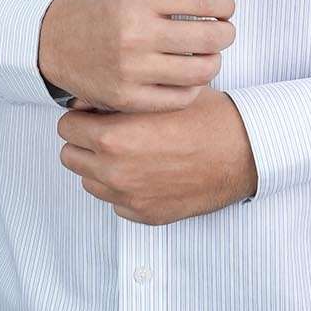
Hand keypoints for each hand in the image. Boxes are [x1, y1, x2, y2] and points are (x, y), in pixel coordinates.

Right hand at [37, 0, 238, 112]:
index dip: (225, 4)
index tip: (223, 7)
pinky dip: (193, 85)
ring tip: (206, 52)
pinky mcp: (127, 98)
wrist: (58, 40)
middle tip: (220, 30)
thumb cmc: (106, 1)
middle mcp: (134, 32)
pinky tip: (186, 72)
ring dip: (215, 60)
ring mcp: (130, 69)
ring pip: (202, 71)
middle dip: (226, 32)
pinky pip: (182, 97)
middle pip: (211, 37)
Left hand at [56, 87, 257, 223]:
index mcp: (113, 138)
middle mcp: (115, 172)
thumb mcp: (159, 95)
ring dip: (101, 165)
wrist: (245, 152)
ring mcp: (129, 198)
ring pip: (89, 181)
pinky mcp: (145, 215)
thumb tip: (87, 101)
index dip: (82, 115)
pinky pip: (115, 202)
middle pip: (70, 155)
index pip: (66, 126)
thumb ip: (117, 99)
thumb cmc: (207, 118)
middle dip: (85, 141)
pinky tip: (147, 170)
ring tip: (130, 150)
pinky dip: (123, 188)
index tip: (96, 112)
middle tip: (109, 129)